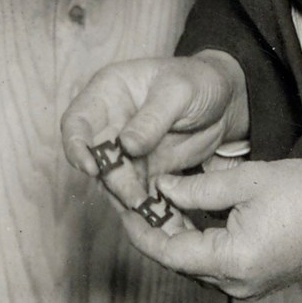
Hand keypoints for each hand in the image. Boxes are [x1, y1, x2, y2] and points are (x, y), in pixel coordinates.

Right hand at [59, 53, 248, 212]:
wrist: (225, 100)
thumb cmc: (198, 81)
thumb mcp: (179, 91)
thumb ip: (152, 117)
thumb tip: (126, 145)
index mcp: (108, 95)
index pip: (77, 122)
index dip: (76, 146)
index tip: (91, 167)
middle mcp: (111, 125)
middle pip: (97, 160)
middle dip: (112, 182)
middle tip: (134, 199)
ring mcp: (127, 153)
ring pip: (117, 183)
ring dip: (129, 201)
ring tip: (150, 214)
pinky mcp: (146, 173)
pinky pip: (141, 194)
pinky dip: (149, 210)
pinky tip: (162, 221)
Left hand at [118, 160, 301, 299]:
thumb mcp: (247, 180)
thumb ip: (197, 189)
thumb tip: (162, 189)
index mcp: (230, 261)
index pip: (167, 251)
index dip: (140, 228)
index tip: (123, 206)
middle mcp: (235, 283)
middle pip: (179, 260)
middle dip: (156, 230)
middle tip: (136, 198)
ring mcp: (247, 286)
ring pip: (196, 263)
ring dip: (177, 236)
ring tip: (160, 203)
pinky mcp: (257, 280)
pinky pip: (216, 265)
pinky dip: (199, 242)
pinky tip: (192, 215)